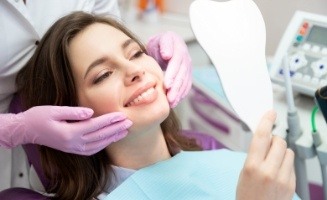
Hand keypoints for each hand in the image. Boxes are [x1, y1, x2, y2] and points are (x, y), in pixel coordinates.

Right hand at [2, 106, 131, 154]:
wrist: (27, 130)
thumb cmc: (39, 117)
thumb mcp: (54, 110)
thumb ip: (73, 112)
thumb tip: (91, 112)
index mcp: (69, 133)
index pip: (95, 126)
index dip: (110, 120)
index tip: (122, 115)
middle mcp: (73, 143)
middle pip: (100, 136)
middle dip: (116, 129)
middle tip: (129, 122)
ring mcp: (73, 148)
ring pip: (98, 144)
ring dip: (112, 137)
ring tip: (124, 131)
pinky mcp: (72, 150)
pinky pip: (92, 150)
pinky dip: (103, 144)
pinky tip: (110, 139)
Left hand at [146, 31, 191, 107]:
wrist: (165, 45)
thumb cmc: (160, 43)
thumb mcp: (160, 39)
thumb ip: (165, 45)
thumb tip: (168, 55)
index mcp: (179, 49)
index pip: (176, 63)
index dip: (172, 75)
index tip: (167, 85)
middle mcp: (186, 58)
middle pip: (182, 75)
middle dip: (176, 88)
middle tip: (169, 99)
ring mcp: (188, 67)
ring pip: (185, 82)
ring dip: (179, 94)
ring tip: (171, 103)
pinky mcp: (187, 75)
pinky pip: (186, 86)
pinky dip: (181, 94)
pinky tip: (176, 102)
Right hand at [236, 111, 295, 199]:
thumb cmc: (246, 194)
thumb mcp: (244, 172)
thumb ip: (255, 154)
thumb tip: (265, 138)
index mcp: (252, 166)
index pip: (261, 137)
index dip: (266, 122)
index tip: (270, 113)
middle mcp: (268, 171)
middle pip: (279, 142)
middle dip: (275, 140)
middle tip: (268, 146)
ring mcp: (282, 179)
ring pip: (289, 152)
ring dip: (281, 152)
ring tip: (273, 162)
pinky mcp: (291, 185)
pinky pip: (292, 165)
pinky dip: (285, 164)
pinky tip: (277, 172)